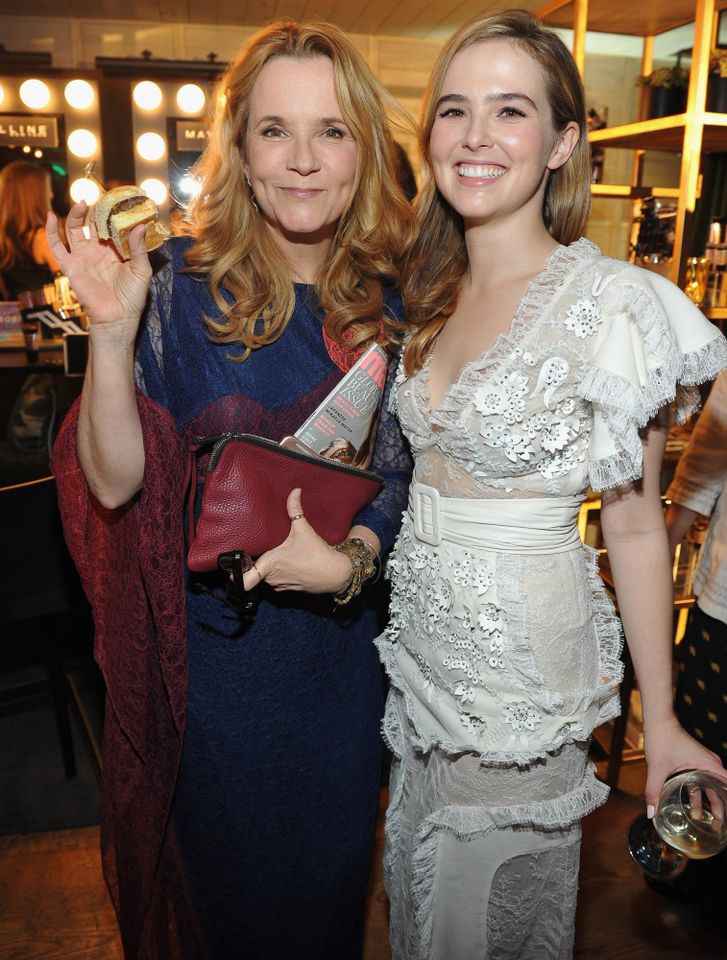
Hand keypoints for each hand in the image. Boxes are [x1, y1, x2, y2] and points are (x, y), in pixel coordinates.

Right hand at [46, 201, 151, 342]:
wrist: (118, 318)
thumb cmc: (132, 297)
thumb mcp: (141, 270)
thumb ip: (139, 248)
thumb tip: (139, 226)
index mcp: (115, 250)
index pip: (111, 226)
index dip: (112, 213)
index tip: (117, 199)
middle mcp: (98, 251)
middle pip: (92, 223)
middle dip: (95, 210)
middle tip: (100, 197)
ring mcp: (83, 257)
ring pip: (75, 229)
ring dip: (76, 215)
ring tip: (81, 202)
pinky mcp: (71, 266)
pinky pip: (57, 247)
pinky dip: (51, 231)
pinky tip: (52, 217)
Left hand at [242, 488, 351, 593]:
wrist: (336, 573)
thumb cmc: (317, 554)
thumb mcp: (304, 530)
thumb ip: (295, 510)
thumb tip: (294, 491)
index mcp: (270, 564)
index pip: (244, 579)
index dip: (235, 573)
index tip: (231, 565)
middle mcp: (271, 578)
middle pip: (255, 570)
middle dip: (257, 560)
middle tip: (260, 547)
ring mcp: (279, 585)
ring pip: (266, 575)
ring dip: (269, 566)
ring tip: (276, 553)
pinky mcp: (288, 589)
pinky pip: (276, 580)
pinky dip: (279, 572)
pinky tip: (288, 561)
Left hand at [643, 715, 724, 814]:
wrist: (658, 722)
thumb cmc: (662, 739)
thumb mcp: (658, 768)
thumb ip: (654, 791)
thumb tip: (652, 813)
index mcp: (709, 765)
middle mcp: (710, 765)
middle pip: (723, 790)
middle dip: (722, 808)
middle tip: (720, 826)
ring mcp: (703, 764)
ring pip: (712, 787)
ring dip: (712, 803)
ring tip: (712, 822)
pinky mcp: (695, 763)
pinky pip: (702, 782)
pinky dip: (701, 794)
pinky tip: (695, 808)